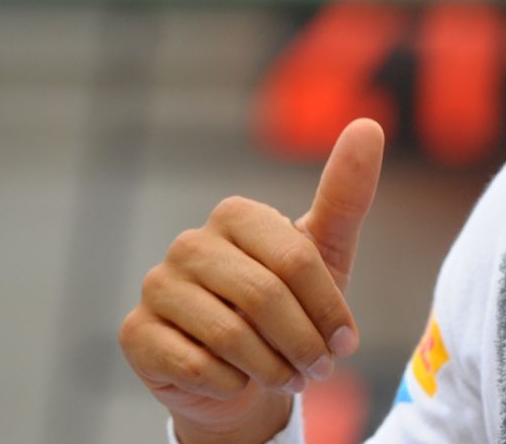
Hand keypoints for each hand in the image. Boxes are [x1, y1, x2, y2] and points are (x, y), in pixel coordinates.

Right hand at [119, 119, 383, 443]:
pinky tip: (238, 381)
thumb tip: (369, 124)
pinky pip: (195, 363)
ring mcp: (157, 286)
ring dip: (271, 367)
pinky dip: (231, 382)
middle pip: (264, 297)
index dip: (328, 309)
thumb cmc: (288, 307)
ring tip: (288, 378)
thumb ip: (346, 194)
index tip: (346, 342)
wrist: (240, 373)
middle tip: (319, 369)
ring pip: (229, 335)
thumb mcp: (325, 253)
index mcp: (236, 215)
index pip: (295, 260)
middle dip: (303, 343)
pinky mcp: (136, 332)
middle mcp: (189, 243)